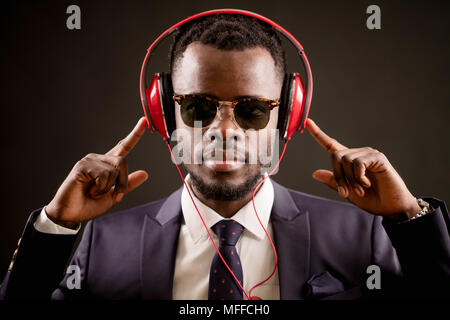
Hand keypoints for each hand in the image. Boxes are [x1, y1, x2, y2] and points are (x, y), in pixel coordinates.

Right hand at [45, 117, 148, 227]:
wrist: (70, 215)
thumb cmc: (88, 205)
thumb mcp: (113, 195)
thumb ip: (127, 184)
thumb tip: (145, 173)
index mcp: (107, 165)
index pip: (124, 146)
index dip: (135, 134)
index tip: (144, 121)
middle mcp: (99, 159)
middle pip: (123, 162)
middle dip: (122, 182)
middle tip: (112, 195)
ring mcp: (89, 161)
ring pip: (114, 169)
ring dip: (109, 187)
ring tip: (94, 192)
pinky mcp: (82, 166)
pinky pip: (104, 175)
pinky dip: (100, 188)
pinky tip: (89, 190)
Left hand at [306, 118, 420, 218]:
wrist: (391, 208)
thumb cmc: (372, 200)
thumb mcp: (347, 192)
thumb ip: (333, 182)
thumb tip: (315, 173)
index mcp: (349, 162)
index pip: (331, 145)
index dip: (318, 134)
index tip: (308, 123)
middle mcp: (358, 155)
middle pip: (335, 156)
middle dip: (338, 176)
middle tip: (345, 192)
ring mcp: (368, 154)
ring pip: (346, 160)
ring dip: (350, 179)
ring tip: (360, 190)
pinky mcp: (378, 158)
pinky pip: (358, 163)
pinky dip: (359, 176)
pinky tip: (367, 184)